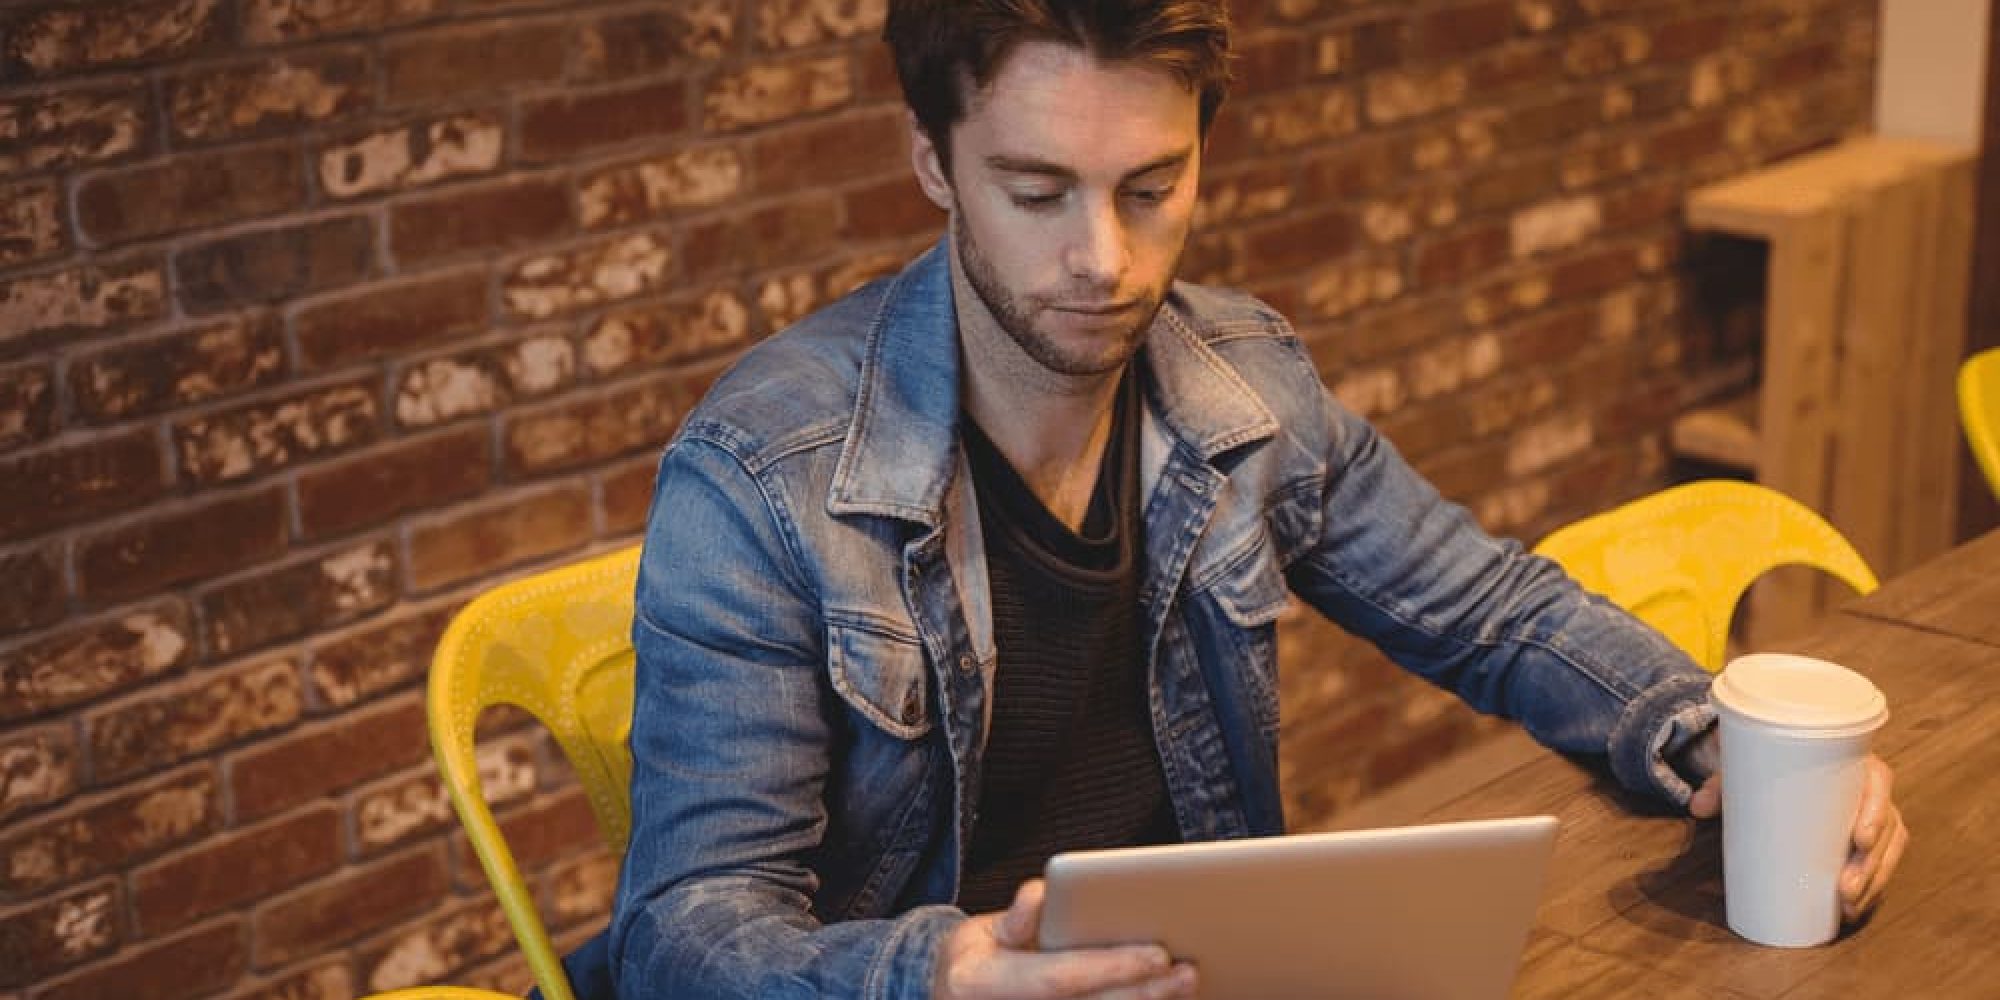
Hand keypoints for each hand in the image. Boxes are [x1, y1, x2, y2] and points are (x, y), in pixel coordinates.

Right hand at [932, 880, 1198, 999]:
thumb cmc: (976, 960)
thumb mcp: (981, 931)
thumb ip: (1017, 916)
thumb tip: (1043, 894)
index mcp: (986, 985)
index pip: (1061, 978)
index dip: (1111, 967)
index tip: (1157, 953)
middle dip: (1145, 991)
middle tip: (1187, 971)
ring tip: (1185, 983)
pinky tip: (1162, 996)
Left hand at [1689, 753, 1907, 919]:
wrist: (1774, 757)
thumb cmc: (1769, 759)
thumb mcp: (1746, 764)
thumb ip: (1720, 783)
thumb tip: (1696, 807)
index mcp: (1849, 759)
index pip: (1878, 781)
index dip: (1877, 810)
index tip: (1860, 839)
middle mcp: (1867, 786)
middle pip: (1889, 825)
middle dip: (1872, 863)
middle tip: (1844, 889)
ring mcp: (1870, 813)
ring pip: (1887, 850)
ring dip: (1873, 881)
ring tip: (1848, 907)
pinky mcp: (1862, 836)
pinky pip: (1880, 861)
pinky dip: (1872, 886)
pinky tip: (1856, 908)